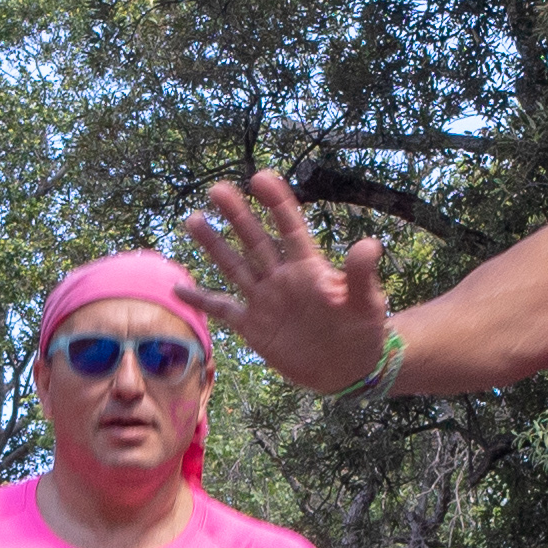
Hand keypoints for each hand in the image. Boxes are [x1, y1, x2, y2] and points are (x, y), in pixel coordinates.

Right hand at [177, 171, 394, 394]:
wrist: (349, 368)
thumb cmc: (363, 331)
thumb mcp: (366, 302)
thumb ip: (360, 275)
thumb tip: (370, 244)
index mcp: (309, 268)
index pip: (290, 227)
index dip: (276, 202)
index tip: (260, 178)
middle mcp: (282, 277)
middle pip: (255, 240)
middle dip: (237, 215)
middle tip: (218, 189)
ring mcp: (265, 300)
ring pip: (234, 266)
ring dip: (214, 245)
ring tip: (194, 219)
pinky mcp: (253, 326)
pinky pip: (222, 308)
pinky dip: (201, 300)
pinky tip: (178, 290)